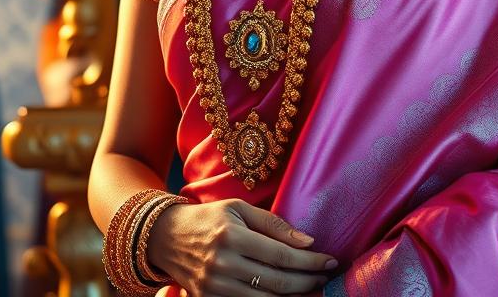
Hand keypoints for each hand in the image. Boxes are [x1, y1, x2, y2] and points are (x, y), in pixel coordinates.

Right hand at [149, 198, 337, 296]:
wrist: (167, 238)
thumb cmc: (209, 218)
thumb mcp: (239, 209)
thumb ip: (273, 223)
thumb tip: (307, 240)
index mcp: (232, 236)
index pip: (281, 255)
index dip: (310, 261)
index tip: (330, 260)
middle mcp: (223, 264)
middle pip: (277, 282)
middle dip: (308, 282)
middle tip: (327, 277)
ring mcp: (215, 287)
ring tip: (313, 290)